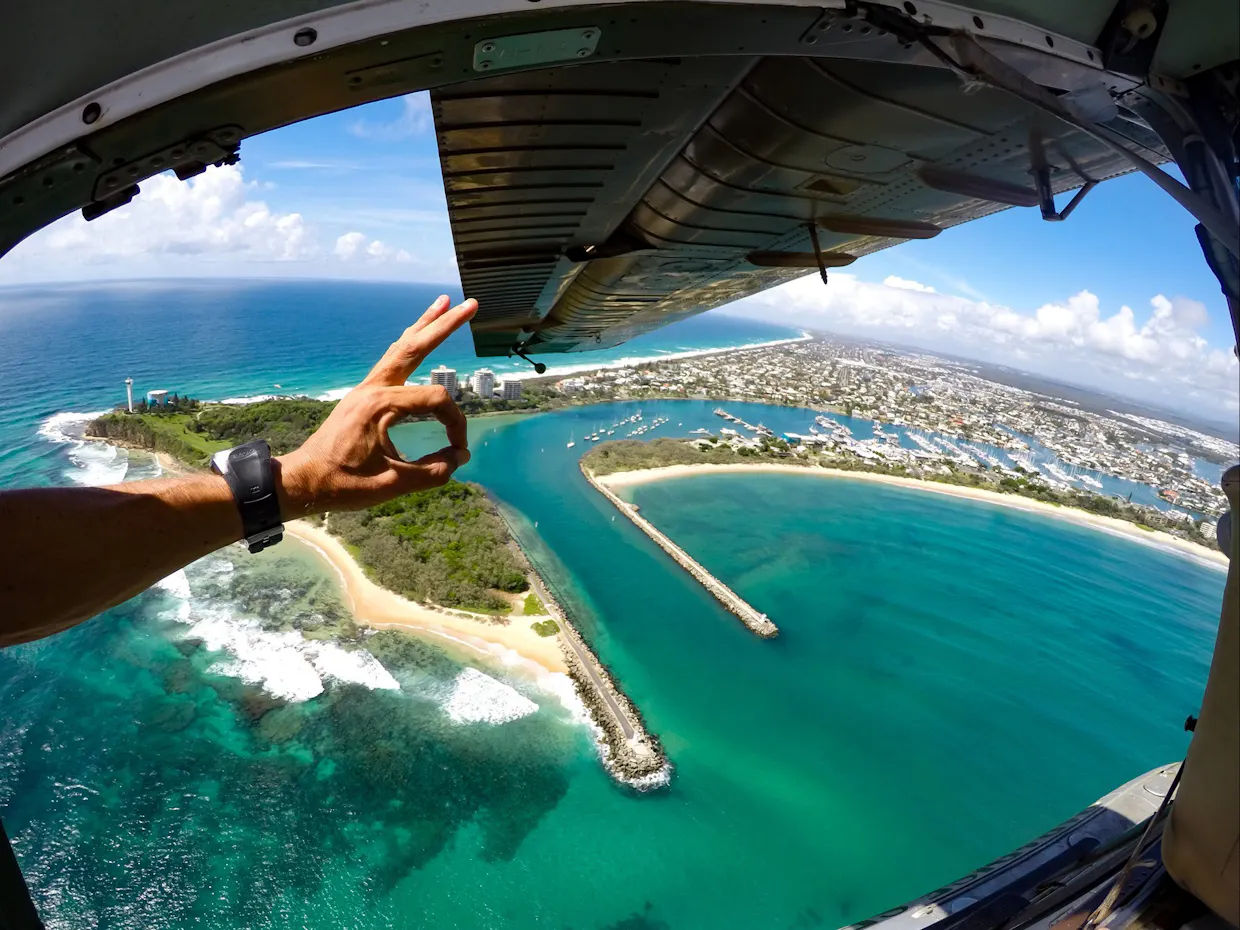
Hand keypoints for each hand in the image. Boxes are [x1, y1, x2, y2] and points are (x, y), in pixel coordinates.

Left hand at [276, 295, 477, 516]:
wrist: (303, 481)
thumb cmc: (344, 484)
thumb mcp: (393, 484)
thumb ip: (432, 471)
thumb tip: (459, 457)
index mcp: (381, 405)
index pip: (435, 401)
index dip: (455, 425)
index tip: (458, 450)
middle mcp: (373, 387)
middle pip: (416, 347)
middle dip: (445, 325)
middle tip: (470, 304)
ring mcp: (365, 388)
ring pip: (400, 348)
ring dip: (423, 325)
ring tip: (442, 303)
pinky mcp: (362, 395)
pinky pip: (390, 361)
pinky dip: (407, 344)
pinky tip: (415, 337)